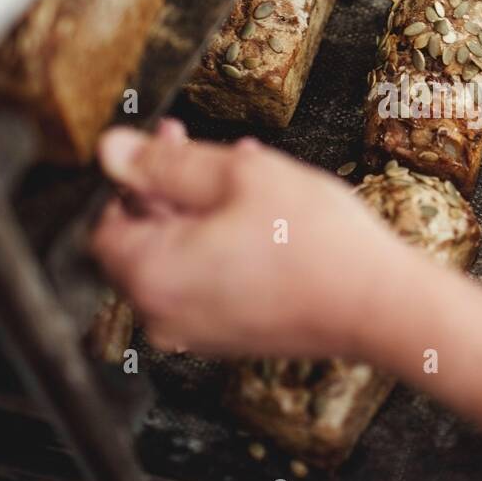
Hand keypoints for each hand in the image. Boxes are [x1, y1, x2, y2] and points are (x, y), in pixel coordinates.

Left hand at [89, 122, 418, 357]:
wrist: (377, 305)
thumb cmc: (316, 243)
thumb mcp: (237, 175)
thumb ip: (165, 161)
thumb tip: (111, 151)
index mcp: (151, 274)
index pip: (104, 221)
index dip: (133, 176)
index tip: (167, 144)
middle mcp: (162, 314)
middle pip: (142, 241)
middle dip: (172, 190)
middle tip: (211, 154)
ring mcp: (196, 332)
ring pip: (179, 259)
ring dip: (203, 214)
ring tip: (250, 179)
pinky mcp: (229, 337)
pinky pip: (207, 283)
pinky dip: (222, 247)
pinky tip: (263, 217)